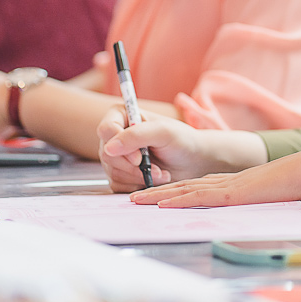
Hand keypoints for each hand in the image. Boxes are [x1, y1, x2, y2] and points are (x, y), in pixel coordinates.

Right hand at [96, 108, 262, 191]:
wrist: (194, 161)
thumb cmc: (183, 140)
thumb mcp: (164, 132)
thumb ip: (136, 135)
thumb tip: (109, 148)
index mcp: (123, 116)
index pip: (106, 129)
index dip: (119, 146)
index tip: (139, 158)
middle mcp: (116, 135)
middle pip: (107, 154)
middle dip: (134, 167)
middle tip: (158, 169)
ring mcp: (117, 156)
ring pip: (113, 172)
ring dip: (139, 177)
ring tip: (161, 173)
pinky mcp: (121, 174)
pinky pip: (118, 184)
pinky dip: (137, 186)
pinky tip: (153, 180)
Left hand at [131, 146, 300, 206]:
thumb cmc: (295, 186)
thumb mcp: (268, 199)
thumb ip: (254, 206)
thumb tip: (250, 218)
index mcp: (232, 185)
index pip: (194, 188)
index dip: (171, 192)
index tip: (152, 199)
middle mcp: (224, 183)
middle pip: (183, 187)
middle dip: (155, 193)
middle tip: (131, 199)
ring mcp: (228, 187)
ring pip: (185, 191)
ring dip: (158, 196)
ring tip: (135, 201)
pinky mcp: (233, 194)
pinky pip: (200, 198)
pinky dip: (178, 200)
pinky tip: (162, 204)